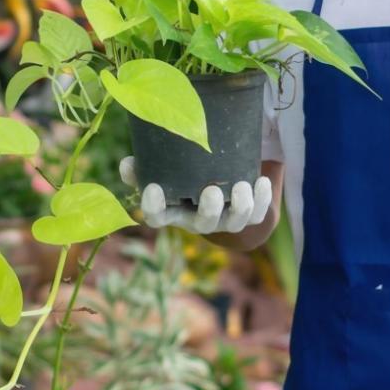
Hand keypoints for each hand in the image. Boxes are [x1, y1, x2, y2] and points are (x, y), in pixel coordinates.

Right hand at [119, 156, 272, 234]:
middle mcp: (198, 220)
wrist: (219, 178)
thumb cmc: (183, 172)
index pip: (157, 217)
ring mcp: (225, 220)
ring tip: (242, 185)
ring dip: (240, 206)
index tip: (153, 188)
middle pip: (202, 226)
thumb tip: (127, 163)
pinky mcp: (249, 216)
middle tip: (211, 191)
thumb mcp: (162, 167)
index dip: (152, 207)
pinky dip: (262, 199)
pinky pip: (258, 214)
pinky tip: (260, 180)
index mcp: (173, 210)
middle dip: (209, 211)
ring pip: (235, 223)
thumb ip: (144, 164)